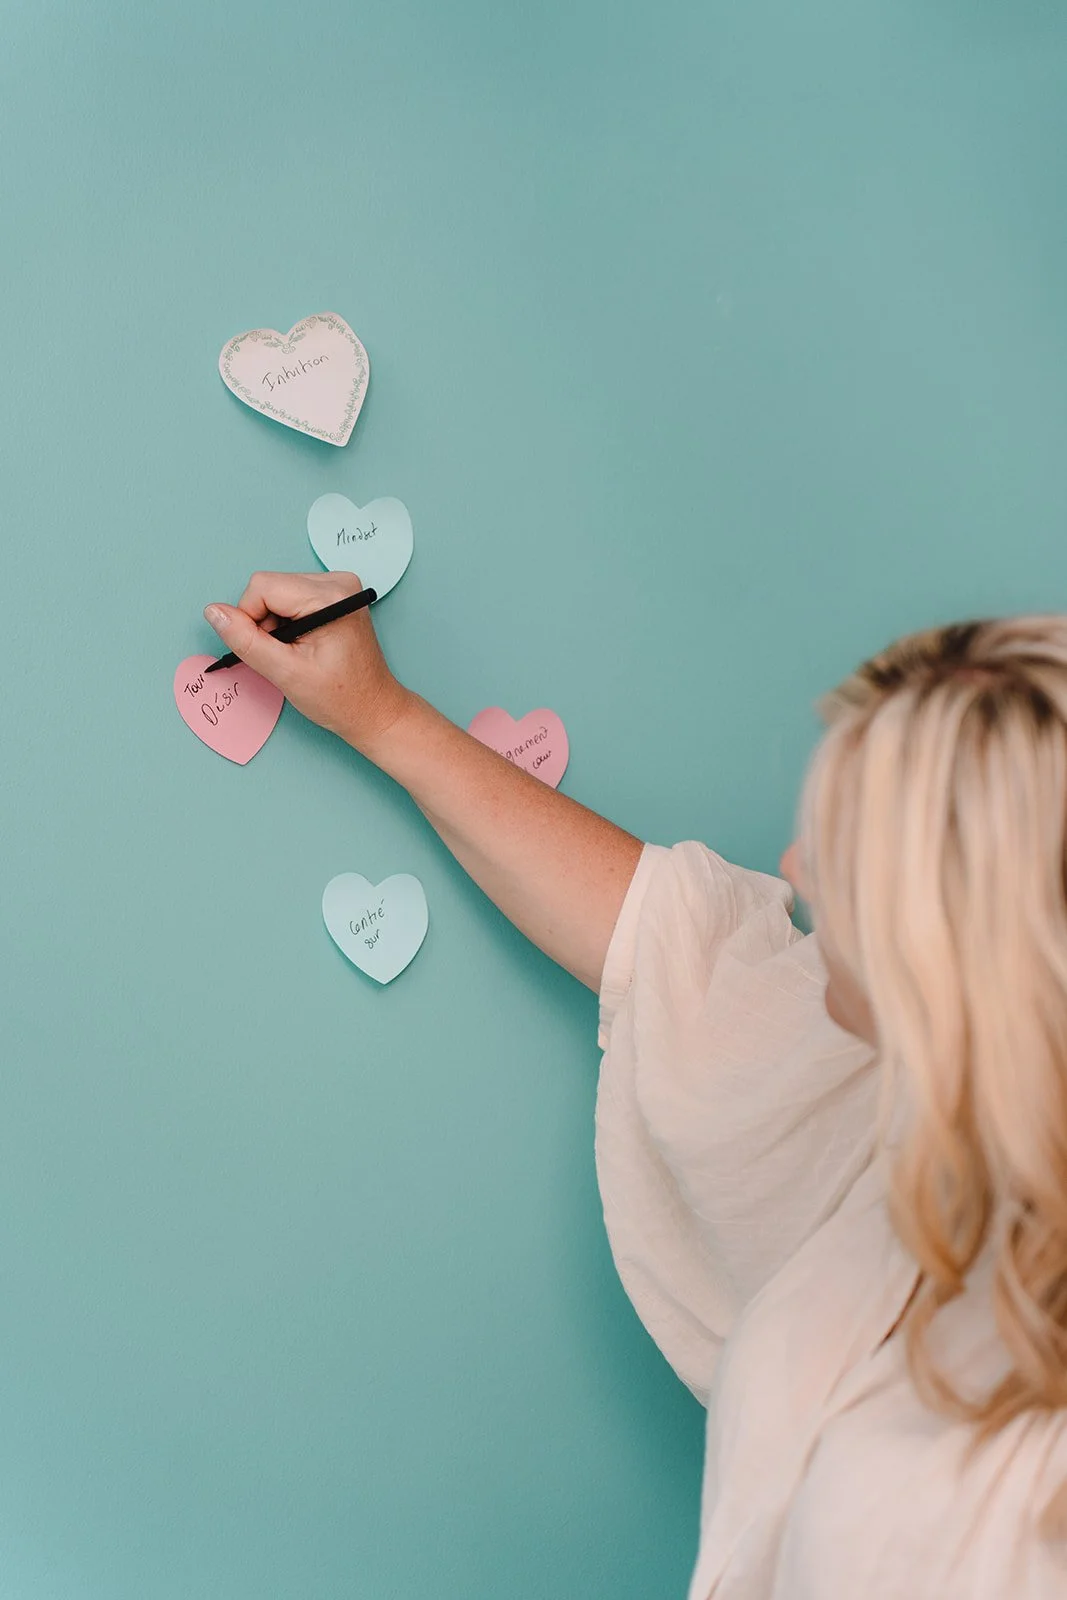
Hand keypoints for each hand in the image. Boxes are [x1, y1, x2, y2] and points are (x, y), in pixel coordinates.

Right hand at [203, 570, 410, 755]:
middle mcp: (338, 582)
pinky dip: (288, 621)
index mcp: (330, 597)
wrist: (372, 710)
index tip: (267, 649)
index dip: (250, 619)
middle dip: (265, 622)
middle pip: (269, 587)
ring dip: (276, 623)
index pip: (261, 586)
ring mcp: (339, 586)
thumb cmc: (340, 697)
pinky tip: (305, 644)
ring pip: (277, 592)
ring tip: (298, 652)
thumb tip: (214, 612)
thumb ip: (246, 640)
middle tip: (286, 654)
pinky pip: (292, 597)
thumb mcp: (285, 673)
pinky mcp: (336, 595)